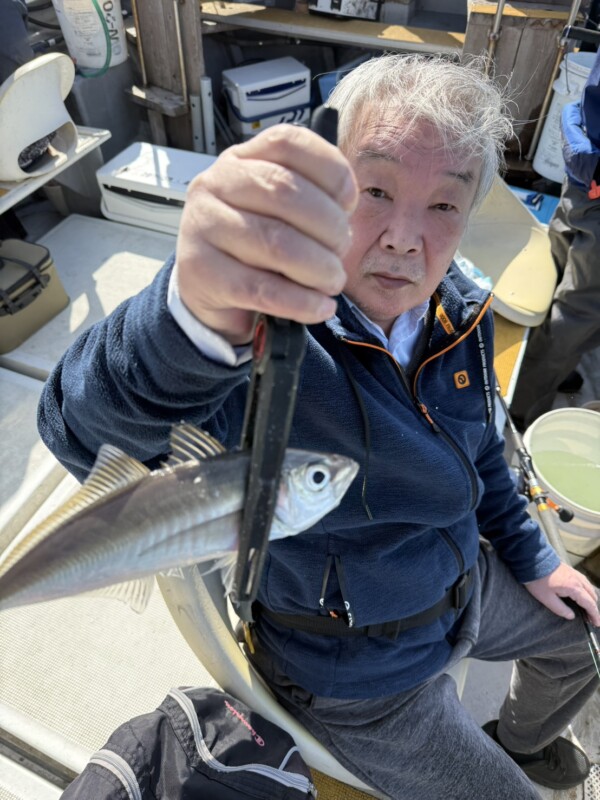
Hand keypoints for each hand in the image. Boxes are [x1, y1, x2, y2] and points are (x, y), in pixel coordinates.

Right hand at [175, 124, 357, 344]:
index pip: (288, 142)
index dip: (331, 171)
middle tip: (342, 252)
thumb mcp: (277, 210)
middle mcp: (215, 184)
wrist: (208, 288)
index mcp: (240, 159)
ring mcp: (202, 226)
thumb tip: (344, 216)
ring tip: (332, 281)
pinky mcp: (200, 272)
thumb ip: (311, 198)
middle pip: (286, 191)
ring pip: (276, 242)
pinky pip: (261, 289)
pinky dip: (300, 302)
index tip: (348, 203)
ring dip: (319, 268)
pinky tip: (320, 308)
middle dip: (329, 227)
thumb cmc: (254, 244)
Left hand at [524, 562, 599, 626]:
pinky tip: (582, 594)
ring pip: (589, 587)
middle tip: (590, 619)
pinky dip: (587, 590)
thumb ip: (561, 609)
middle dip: (593, 608)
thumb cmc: (538, 580)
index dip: (594, 615)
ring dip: (591, 599)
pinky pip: (584, 581)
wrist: (532, 559)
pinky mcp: (570, 569)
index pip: (589, 603)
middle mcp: (578, 580)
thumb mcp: (547, 599)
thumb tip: (571, 616)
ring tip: (587, 608)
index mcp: (574, 588)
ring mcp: (574, 573)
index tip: (597, 624)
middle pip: (592, 595)